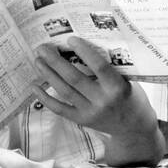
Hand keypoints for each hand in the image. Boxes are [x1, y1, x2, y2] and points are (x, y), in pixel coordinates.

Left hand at [31, 36, 162, 164]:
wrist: (133, 128)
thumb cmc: (130, 97)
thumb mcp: (127, 81)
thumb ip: (110, 67)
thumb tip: (84, 47)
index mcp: (117, 87)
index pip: (99, 66)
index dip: (84, 52)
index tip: (70, 39)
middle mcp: (102, 100)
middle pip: (74, 78)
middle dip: (56, 61)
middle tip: (42, 47)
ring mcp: (90, 112)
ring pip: (64, 90)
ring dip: (48, 74)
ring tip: (38, 60)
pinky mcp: (81, 120)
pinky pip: (59, 108)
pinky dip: (45, 97)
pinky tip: (35, 86)